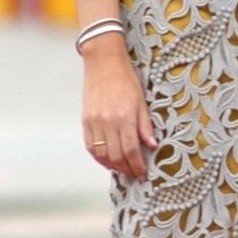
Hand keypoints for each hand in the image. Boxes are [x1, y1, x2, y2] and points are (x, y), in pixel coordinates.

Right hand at [81, 38, 156, 177]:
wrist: (103, 63)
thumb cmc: (126, 79)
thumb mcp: (141, 101)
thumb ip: (145, 125)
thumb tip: (152, 146)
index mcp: (124, 117)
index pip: (131, 150)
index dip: (137, 165)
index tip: (143, 173)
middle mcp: (107, 123)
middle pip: (116, 156)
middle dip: (126, 169)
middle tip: (134, 173)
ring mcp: (94, 123)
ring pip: (102, 154)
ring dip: (113, 166)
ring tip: (123, 169)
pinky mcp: (85, 121)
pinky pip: (90, 146)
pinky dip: (99, 157)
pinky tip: (107, 160)